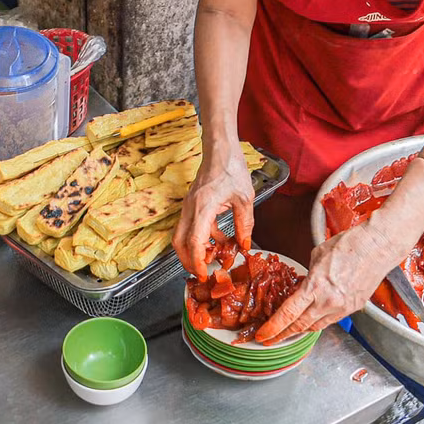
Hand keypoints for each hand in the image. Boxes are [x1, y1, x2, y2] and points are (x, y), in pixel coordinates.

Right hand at [174, 140, 254, 279]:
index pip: (193, 242)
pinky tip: (219, 239)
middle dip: (188, 261)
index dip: (197, 261)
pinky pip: (192, 226)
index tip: (204, 274)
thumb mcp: (244, 198)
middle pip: (179, 242)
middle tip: (202, 272)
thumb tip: (244, 245)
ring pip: (182, 235)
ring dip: (194, 249)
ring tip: (213, 258)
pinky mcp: (192, 203)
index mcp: (202, 208)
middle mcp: (190, 208)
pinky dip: (202, 237)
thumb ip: (244, 224)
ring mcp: (189, 205)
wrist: (221, 149)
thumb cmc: (231, 168)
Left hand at [254, 221, 395, 343]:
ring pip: (316, 327)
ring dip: (300, 331)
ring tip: (287, 332)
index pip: (288, 314)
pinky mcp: (354, 308)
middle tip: (270, 339)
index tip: (263, 335)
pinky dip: (318, 322)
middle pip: (300, 326)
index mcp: (316, 287)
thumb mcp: (317, 256)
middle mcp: (329, 302)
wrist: (377, 246)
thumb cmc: (349, 245)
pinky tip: (311, 320)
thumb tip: (304, 284)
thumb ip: (308, 275)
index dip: (273, 328)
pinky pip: (331, 320)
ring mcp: (343, 307)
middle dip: (283, 335)